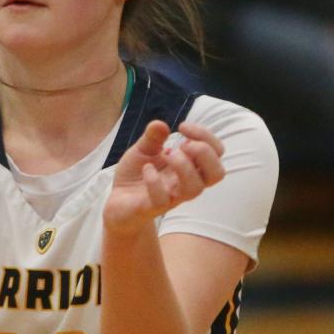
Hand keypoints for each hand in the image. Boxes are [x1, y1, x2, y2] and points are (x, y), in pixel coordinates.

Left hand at [103, 120, 224, 236]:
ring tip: (166, 154)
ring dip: (183, 166)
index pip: (216, 153)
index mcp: (189, 167)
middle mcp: (185, 183)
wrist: (117, 203)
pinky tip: (146, 168)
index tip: (182, 127)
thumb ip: (152, 137)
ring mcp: (171, 197)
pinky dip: (154, 181)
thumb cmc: (136, 176)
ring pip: (195, 189)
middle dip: (203, 152)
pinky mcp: (152, 208)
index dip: (205, 136)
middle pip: (217, 174)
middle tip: (181, 145)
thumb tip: (161, 124)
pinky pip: (162, 200)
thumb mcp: (143, 150)